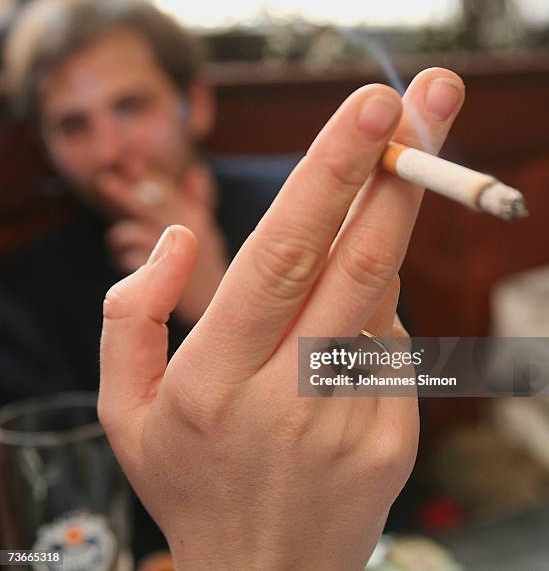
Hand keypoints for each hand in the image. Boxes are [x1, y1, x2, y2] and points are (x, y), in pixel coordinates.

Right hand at [99, 68, 463, 569]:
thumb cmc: (191, 478)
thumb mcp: (123, 409)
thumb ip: (127, 315)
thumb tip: (177, 238)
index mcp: (213, 379)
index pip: (281, 255)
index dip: (330, 175)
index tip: (371, 109)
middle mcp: (288, 396)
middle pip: (356, 260)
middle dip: (396, 168)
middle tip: (429, 95)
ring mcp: (350, 420)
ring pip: (379, 295)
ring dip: (378, 238)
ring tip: (356, 235)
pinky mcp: (393, 438)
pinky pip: (392, 345)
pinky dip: (371, 314)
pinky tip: (336, 339)